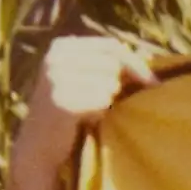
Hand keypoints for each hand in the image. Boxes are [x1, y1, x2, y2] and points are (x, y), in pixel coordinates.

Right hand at [25, 36, 155, 133]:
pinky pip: (102, 101)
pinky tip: (83, 118)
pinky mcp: (61, 101)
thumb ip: (109, 63)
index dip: (135, 63)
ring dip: (105, 100)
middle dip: (118, 85)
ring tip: (86, 109)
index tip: (152, 81)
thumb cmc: (69, 107)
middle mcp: (56, 58)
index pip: (111, 45)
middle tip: (102, 101)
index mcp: (61, 46)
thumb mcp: (83, 76)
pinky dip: (99, 112)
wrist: (38, 143)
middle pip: (113, 64)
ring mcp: (56, 79)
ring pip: (110, 84)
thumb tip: (148, 59)